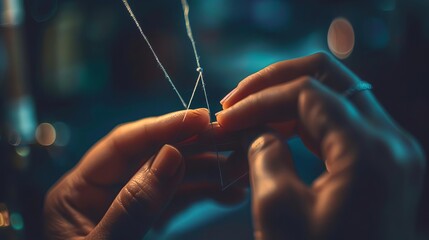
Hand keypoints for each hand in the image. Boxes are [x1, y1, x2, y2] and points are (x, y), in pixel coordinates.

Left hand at [44, 109, 243, 239]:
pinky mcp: (146, 219)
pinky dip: (203, 195)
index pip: (122, 144)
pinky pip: (176, 200)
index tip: (200, 118)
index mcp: (77, 191)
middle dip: (195, 148)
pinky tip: (228, 193)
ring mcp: (127, 204)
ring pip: (170, 177)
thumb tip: (168, 155)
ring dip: (207, 172)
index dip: (162, 127)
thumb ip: (134, 204)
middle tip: (233, 141)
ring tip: (241, 169)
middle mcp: (102, 191)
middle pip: (152, 157)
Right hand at [216, 52, 425, 238]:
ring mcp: (389, 150)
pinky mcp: (380, 162)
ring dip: (286, 99)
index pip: (306, 92)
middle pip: (329, 76)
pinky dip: (303, 121)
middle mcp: (390, 141)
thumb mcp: (279, 213)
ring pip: (334, 95)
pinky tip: (274, 131)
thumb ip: (264, 155)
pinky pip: (339, 123)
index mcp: (370, 151)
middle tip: (235, 101)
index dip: (258, 99)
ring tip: (248, 116)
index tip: (224, 118)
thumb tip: (257, 131)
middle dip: (274, 82)